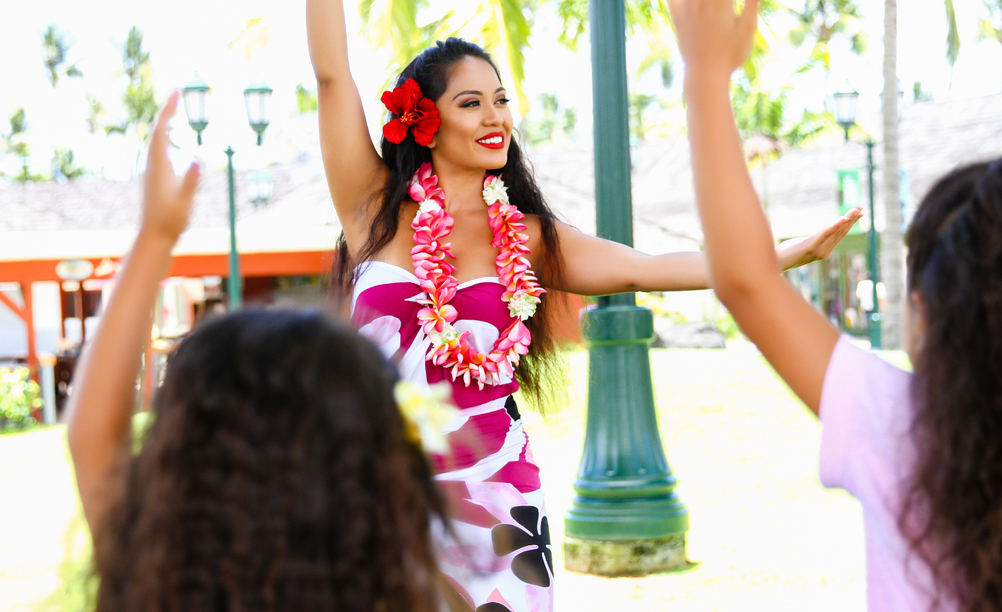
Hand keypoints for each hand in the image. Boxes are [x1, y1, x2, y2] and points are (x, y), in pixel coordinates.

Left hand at [141, 90, 199, 240]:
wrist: (154, 236)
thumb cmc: (170, 219)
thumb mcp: (185, 200)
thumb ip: (191, 180)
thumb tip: (197, 160)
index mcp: (159, 165)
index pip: (161, 130)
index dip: (168, 110)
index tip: (177, 93)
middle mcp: (153, 164)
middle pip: (157, 130)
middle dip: (167, 110)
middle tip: (177, 92)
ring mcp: (153, 170)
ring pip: (156, 139)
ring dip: (165, 121)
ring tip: (173, 107)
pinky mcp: (155, 177)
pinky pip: (159, 149)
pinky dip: (165, 135)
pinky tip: (169, 137)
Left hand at [668, 0, 759, 75]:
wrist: (705, 75)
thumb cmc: (732, 54)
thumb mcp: (748, 27)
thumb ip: (752, 2)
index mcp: (720, 2)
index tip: (730, 2)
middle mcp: (700, 1)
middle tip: (721, 2)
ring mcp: (686, 8)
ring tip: (711, 2)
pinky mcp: (677, 17)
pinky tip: (689, 1)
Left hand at [777, 207, 863, 269]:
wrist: (775, 263)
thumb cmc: (785, 254)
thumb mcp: (802, 245)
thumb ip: (813, 241)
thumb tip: (820, 234)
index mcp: (824, 251)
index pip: (840, 235)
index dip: (850, 224)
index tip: (859, 214)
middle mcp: (824, 252)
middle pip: (841, 233)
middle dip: (852, 219)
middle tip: (861, 208)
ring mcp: (818, 250)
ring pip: (835, 232)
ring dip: (846, 220)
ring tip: (855, 210)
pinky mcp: (810, 247)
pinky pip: (825, 234)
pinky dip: (834, 226)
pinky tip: (843, 218)